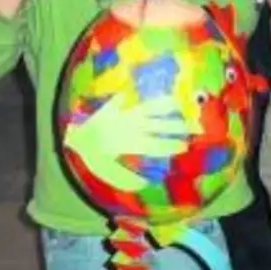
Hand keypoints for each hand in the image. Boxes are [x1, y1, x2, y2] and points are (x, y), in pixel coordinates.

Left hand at [63, 93, 198, 191]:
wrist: (73, 133)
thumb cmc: (90, 154)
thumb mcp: (104, 170)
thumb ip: (123, 178)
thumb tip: (144, 183)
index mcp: (128, 142)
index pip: (154, 144)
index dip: (170, 145)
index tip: (185, 147)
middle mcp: (129, 125)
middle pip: (158, 124)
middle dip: (179, 126)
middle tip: (197, 127)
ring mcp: (124, 112)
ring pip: (149, 107)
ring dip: (167, 105)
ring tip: (183, 103)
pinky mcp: (116, 102)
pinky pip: (131, 95)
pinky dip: (141, 91)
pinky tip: (153, 86)